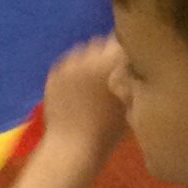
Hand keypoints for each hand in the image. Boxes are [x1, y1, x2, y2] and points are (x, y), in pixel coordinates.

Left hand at [41, 38, 128, 162]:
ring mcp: (70, 63)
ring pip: (84, 50)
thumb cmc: (109, 130)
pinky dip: (73, 70)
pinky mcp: (55, 71)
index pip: (123, 41)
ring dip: (89, 60)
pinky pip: (68, 62)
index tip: (127, 61)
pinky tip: (76, 88)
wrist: (73, 146)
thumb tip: (133, 62)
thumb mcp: (131, 102)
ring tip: (90, 82)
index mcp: (114, 63)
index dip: (126, 50)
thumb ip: (132, 77)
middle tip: (108, 73)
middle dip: (106, 54)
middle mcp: (91, 57)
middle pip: (102, 43)